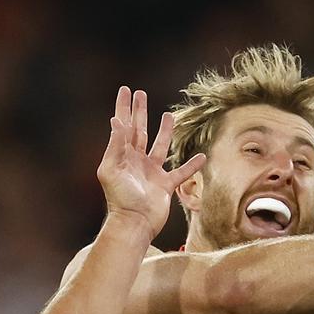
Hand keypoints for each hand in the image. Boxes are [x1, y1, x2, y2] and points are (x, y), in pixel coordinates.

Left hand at [97, 86, 205, 237]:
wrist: (134, 223)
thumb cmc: (119, 198)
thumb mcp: (111, 169)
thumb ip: (115, 145)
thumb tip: (117, 120)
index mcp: (123, 155)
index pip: (122, 125)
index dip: (124, 108)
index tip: (126, 90)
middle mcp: (137, 160)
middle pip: (140, 130)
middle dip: (140, 112)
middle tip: (141, 93)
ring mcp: (152, 172)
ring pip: (161, 146)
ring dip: (165, 131)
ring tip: (169, 115)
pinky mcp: (166, 185)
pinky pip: (182, 172)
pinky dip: (192, 165)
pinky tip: (202, 156)